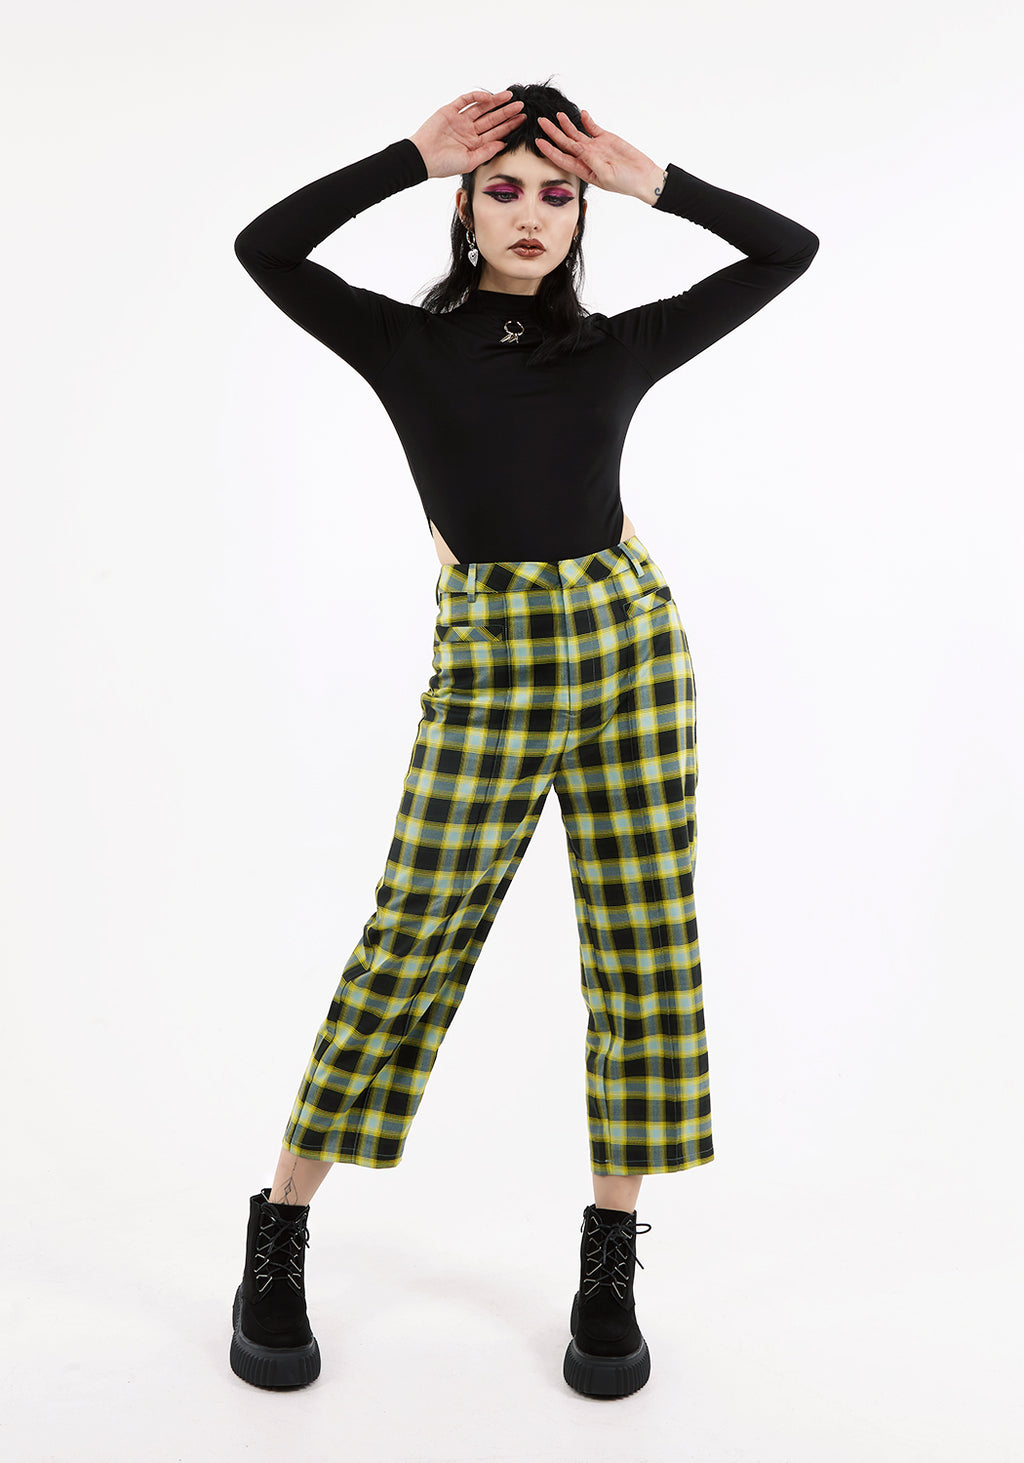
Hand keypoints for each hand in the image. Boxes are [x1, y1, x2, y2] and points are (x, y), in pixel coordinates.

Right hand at [408, 90, 526, 179]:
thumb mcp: (470, 162)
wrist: (423, 157)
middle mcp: (468, 131)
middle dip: (506, 112)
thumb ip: (487, 152)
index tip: (522, 119)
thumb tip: (504, 144)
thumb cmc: (444, 165)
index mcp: (474, 144)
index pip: (496, 133)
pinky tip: (488, 97)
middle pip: (491, 119)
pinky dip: (476, 97)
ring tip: (510, 96)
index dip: (509, 126)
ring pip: (481, 108)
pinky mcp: (449, 111)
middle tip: (520, 105)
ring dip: (495, 102)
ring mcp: (459, 120)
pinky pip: (465, 100)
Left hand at [535, 110, 661, 199]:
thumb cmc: (625, 182)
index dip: (550, 150)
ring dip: (567, 124)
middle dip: (553, 133)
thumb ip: (590, 160)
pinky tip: (581, 114)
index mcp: (583, 169)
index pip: (562, 158)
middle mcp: (586, 157)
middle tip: (541, 121)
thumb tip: (578, 147)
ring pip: (577, 133)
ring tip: (558, 115)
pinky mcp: (606, 139)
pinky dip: (587, 121)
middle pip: (565, 143)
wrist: (643, 176)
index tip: (538, 142)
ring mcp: (595, 147)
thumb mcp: (605, 174)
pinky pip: (593, 128)